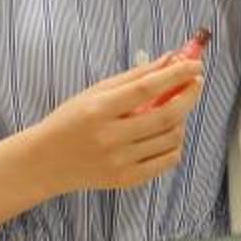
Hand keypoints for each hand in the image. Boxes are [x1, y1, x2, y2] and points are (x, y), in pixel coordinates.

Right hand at [23, 53, 202, 195]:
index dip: (176, 75)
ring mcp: (120, 162)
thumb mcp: (95, 92)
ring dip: (182, 120)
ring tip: (176, 109)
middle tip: (196, 83)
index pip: (147, 89)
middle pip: (165, 115)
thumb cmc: (69, 121)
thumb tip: (169, 59)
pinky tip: (168, 133)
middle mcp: (110, 138)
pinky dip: (175, 145)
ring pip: (171, 139)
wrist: (45, 162)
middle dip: (188, 95)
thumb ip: (134, 76)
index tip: (194, 65)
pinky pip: (166, 162)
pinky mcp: (126, 180)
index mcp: (99, 111)